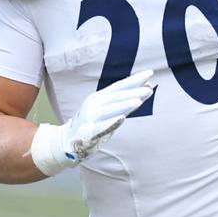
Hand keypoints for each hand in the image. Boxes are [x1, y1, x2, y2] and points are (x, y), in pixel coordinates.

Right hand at [31, 69, 153, 175]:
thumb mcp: (108, 110)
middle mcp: (94, 104)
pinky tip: (122, 118)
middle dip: (133, 91)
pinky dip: (111, 122)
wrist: (68, 142)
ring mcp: (90, 117)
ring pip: (110, 109)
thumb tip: (148, 88)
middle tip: (149, 87)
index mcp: (99, 97)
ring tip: (138, 101)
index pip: (119, 86)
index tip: (149, 73)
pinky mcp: (87, 131)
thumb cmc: (92, 124)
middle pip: (116, 96)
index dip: (134, 80)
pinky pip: (101, 126)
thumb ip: (126, 102)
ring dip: (124, 105)